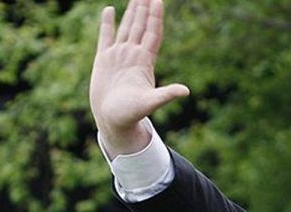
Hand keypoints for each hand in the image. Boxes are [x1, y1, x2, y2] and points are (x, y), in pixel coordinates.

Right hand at [90, 0, 188, 156]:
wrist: (113, 120)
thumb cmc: (131, 113)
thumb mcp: (150, 103)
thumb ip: (166, 95)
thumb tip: (186, 91)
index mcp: (144, 61)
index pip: (153, 33)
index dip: (156, 17)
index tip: (159, 0)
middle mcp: (133, 55)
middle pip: (141, 26)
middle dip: (145, 9)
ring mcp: (119, 55)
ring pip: (127, 28)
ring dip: (132, 12)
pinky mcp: (103, 59)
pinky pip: (106, 36)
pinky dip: (107, 23)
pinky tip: (110, 10)